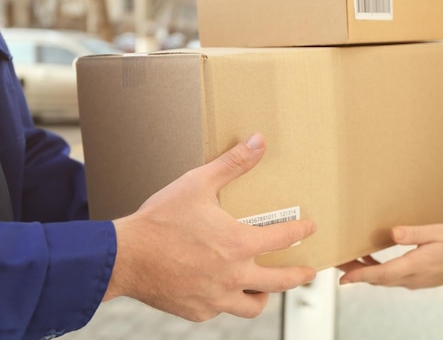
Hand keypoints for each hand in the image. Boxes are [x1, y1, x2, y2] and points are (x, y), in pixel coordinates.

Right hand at [104, 133, 316, 320]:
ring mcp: (216, 297)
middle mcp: (233, 276)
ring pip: (253, 306)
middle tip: (310, 272)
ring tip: (266, 287)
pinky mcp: (197, 311)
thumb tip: (259, 141)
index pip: (283, 238)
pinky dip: (227, 300)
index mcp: (239, 244)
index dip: (301, 231)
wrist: (123, 256)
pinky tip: (221, 288)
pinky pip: (221, 309)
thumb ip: (232, 163)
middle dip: (299, 276)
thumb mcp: (198, 184)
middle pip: (280, 282)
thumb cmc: (161, 219)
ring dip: (264, 294)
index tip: (310, 228)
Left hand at [338, 224, 442, 306]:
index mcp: (416, 265)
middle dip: (354, 272)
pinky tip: (368, 260)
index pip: (383, 273)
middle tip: (334, 262)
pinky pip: (389, 278)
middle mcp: (411, 277)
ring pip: (382, 280)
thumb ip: (415, 233)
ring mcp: (412, 281)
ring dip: (363, 272)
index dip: (361, 275)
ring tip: (345, 260)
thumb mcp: (439, 232)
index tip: (343, 277)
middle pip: (377, 279)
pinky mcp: (414, 279)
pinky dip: (375, 272)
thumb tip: (392, 233)